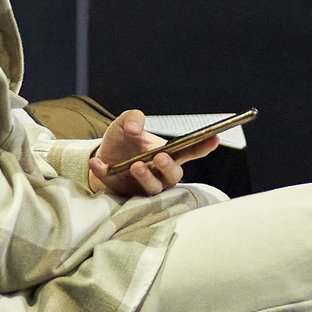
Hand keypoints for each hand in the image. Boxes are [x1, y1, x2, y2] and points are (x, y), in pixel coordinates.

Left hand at [87, 110, 217, 197]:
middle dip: (168, 167)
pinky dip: (106, 175)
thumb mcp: (125, 123)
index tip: (214, 137)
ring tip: (135, 165)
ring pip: (152, 188)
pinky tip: (97, 163)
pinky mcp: (123, 193)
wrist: (98, 157)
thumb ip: (133, 118)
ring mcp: (143, 186)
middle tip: (160, 157)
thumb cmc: (121, 142)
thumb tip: (134, 128)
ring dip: (145, 177)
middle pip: (173, 176)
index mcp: (168, 154)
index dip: (204, 146)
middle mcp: (160, 173)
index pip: (190, 151)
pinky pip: (117, 187)